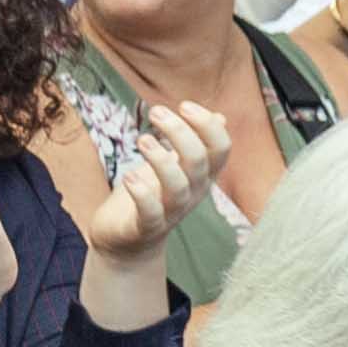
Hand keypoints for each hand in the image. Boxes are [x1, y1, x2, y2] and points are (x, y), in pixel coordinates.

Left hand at [64, 98, 224, 266]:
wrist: (126, 241)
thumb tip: (220, 117)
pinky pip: (151, 212)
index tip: (184, 105)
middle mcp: (193, 193)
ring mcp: (171, 212)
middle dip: (180, 132)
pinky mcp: (147, 228)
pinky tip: (129, 176)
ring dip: (160, 159)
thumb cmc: (151, 196)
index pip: (220, 148)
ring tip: (143, 139)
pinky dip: (141, 193)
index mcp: (202, 175)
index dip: (207, 125)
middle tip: (156, 112)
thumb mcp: (174, 165)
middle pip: (199, 161)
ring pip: (178, 186)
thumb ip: (194, 142)